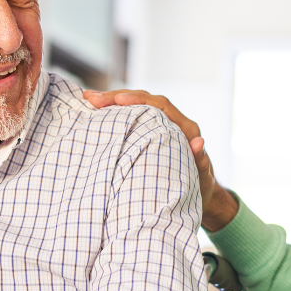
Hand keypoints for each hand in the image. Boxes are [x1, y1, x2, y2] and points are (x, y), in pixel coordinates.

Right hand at [83, 89, 238, 230]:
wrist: (202, 193)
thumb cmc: (202, 186)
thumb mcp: (202, 176)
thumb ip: (200, 160)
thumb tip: (199, 142)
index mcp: (186, 127)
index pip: (161, 105)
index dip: (140, 100)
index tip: (119, 100)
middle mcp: (173, 122)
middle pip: (144, 100)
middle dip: (117, 97)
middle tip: (91, 98)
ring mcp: (160, 126)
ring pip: (136, 107)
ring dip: (112, 102)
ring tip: (88, 99)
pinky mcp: (150, 133)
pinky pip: (133, 118)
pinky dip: (115, 115)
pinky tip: (95, 113)